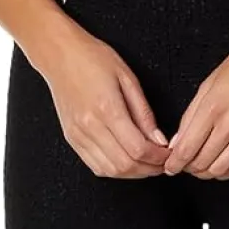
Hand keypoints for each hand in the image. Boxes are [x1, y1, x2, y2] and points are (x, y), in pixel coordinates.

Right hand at [41, 23, 170, 177]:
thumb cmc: (94, 58)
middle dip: (148, 169)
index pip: (138, 148)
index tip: (169, 154)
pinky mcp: (71, 138)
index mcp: (107, 108)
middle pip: (125, 165)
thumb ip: (144, 112)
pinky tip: (126, 161)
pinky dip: (114, 170)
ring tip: (147, 163)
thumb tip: (158, 139)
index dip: (157, 157)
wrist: (60, 55)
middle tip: (162, 162)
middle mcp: (90, 126)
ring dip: (132, 173)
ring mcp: (78, 135)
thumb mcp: (127, 77)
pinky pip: (94, 166)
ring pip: (109, 170)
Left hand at [164, 40, 228, 178]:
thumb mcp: (209, 83)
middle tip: (183, 164)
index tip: (169, 167)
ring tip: (199, 166)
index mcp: (212, 107)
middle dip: (187, 168)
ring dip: (205, 173)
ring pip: (219, 169)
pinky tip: (220, 167)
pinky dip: (226, 173)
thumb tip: (178, 141)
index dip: (174, 163)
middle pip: (201, 162)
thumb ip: (191, 114)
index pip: (187, 148)